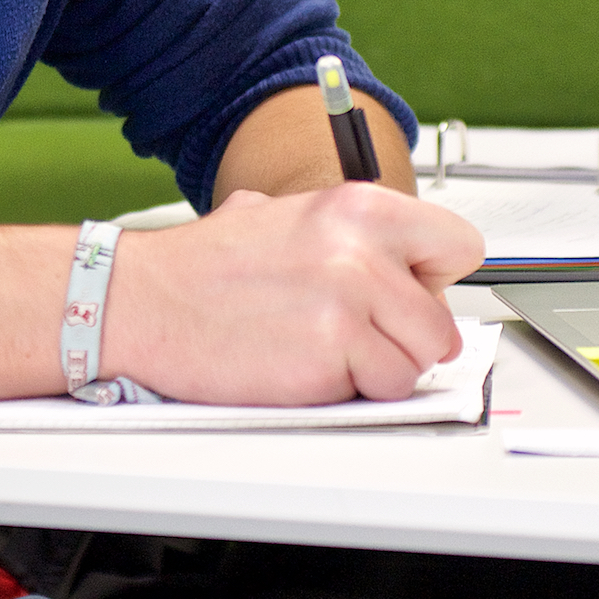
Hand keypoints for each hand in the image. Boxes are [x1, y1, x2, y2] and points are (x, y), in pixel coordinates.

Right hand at [102, 184, 485, 403]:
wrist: (141, 300)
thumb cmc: (203, 267)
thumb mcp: (284, 216)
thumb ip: (349, 236)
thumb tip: (396, 264)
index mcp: (357, 206)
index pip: (457, 245)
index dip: (433, 280)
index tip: (410, 294)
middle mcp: (361, 250)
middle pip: (441, 321)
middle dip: (405, 339)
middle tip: (356, 337)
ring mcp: (348, 305)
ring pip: (417, 361)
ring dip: (378, 369)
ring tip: (325, 353)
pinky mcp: (330, 358)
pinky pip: (381, 391)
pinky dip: (350, 392)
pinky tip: (307, 369)